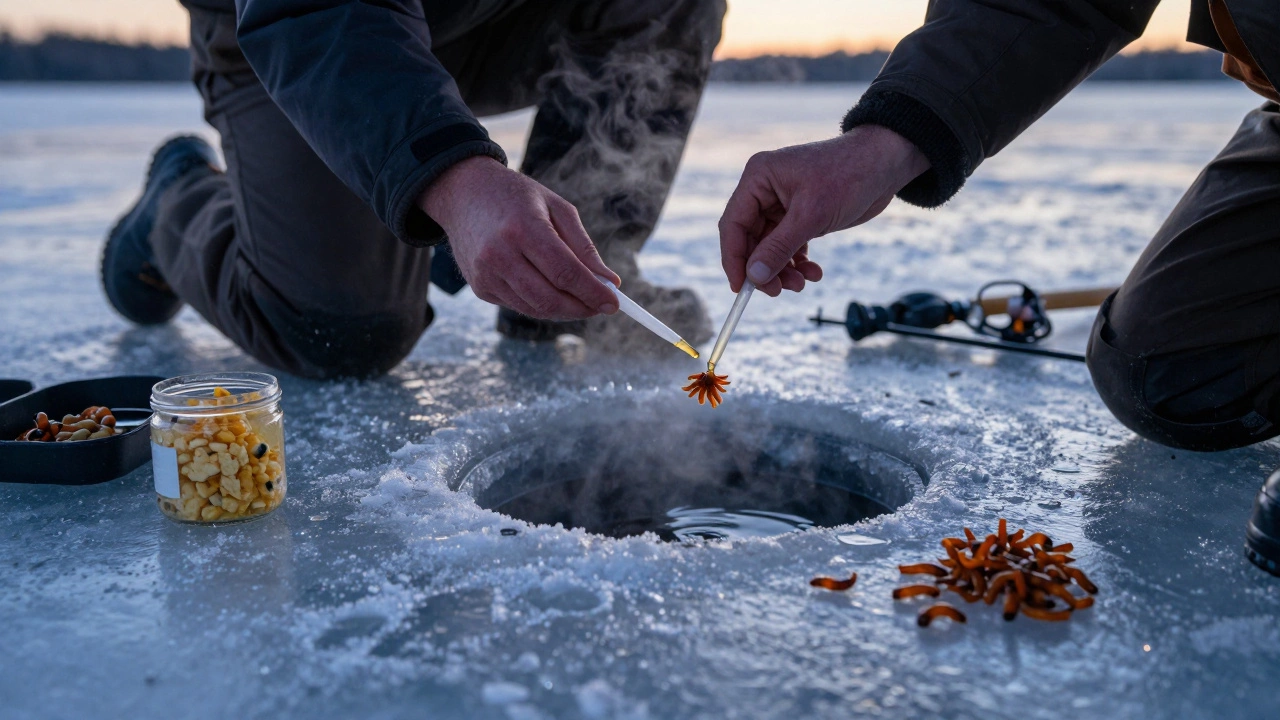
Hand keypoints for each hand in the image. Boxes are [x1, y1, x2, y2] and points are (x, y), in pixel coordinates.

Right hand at [419, 156, 619, 318]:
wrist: (463, 193)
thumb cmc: (516, 196)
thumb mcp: (556, 207)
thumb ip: (583, 246)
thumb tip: (608, 281)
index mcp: (523, 228)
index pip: (565, 272)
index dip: (592, 292)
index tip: (613, 302)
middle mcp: (500, 254)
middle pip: (550, 298)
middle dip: (582, 308)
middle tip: (601, 306)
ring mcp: (486, 274)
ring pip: (535, 308)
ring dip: (564, 310)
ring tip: (581, 300)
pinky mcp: (479, 287)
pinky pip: (519, 305)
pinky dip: (542, 305)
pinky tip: (553, 292)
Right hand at [718, 125, 929, 295]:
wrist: (886, 163)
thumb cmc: (849, 174)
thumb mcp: (812, 215)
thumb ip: (779, 247)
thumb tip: (754, 277)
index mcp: (758, 178)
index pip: (733, 224)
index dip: (734, 259)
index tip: (740, 288)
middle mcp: (765, 190)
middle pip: (750, 240)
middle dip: (764, 268)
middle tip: (778, 291)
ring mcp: (782, 204)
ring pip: (770, 247)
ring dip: (783, 269)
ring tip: (803, 283)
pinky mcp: (801, 215)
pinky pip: (789, 246)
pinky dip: (798, 263)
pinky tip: (813, 273)